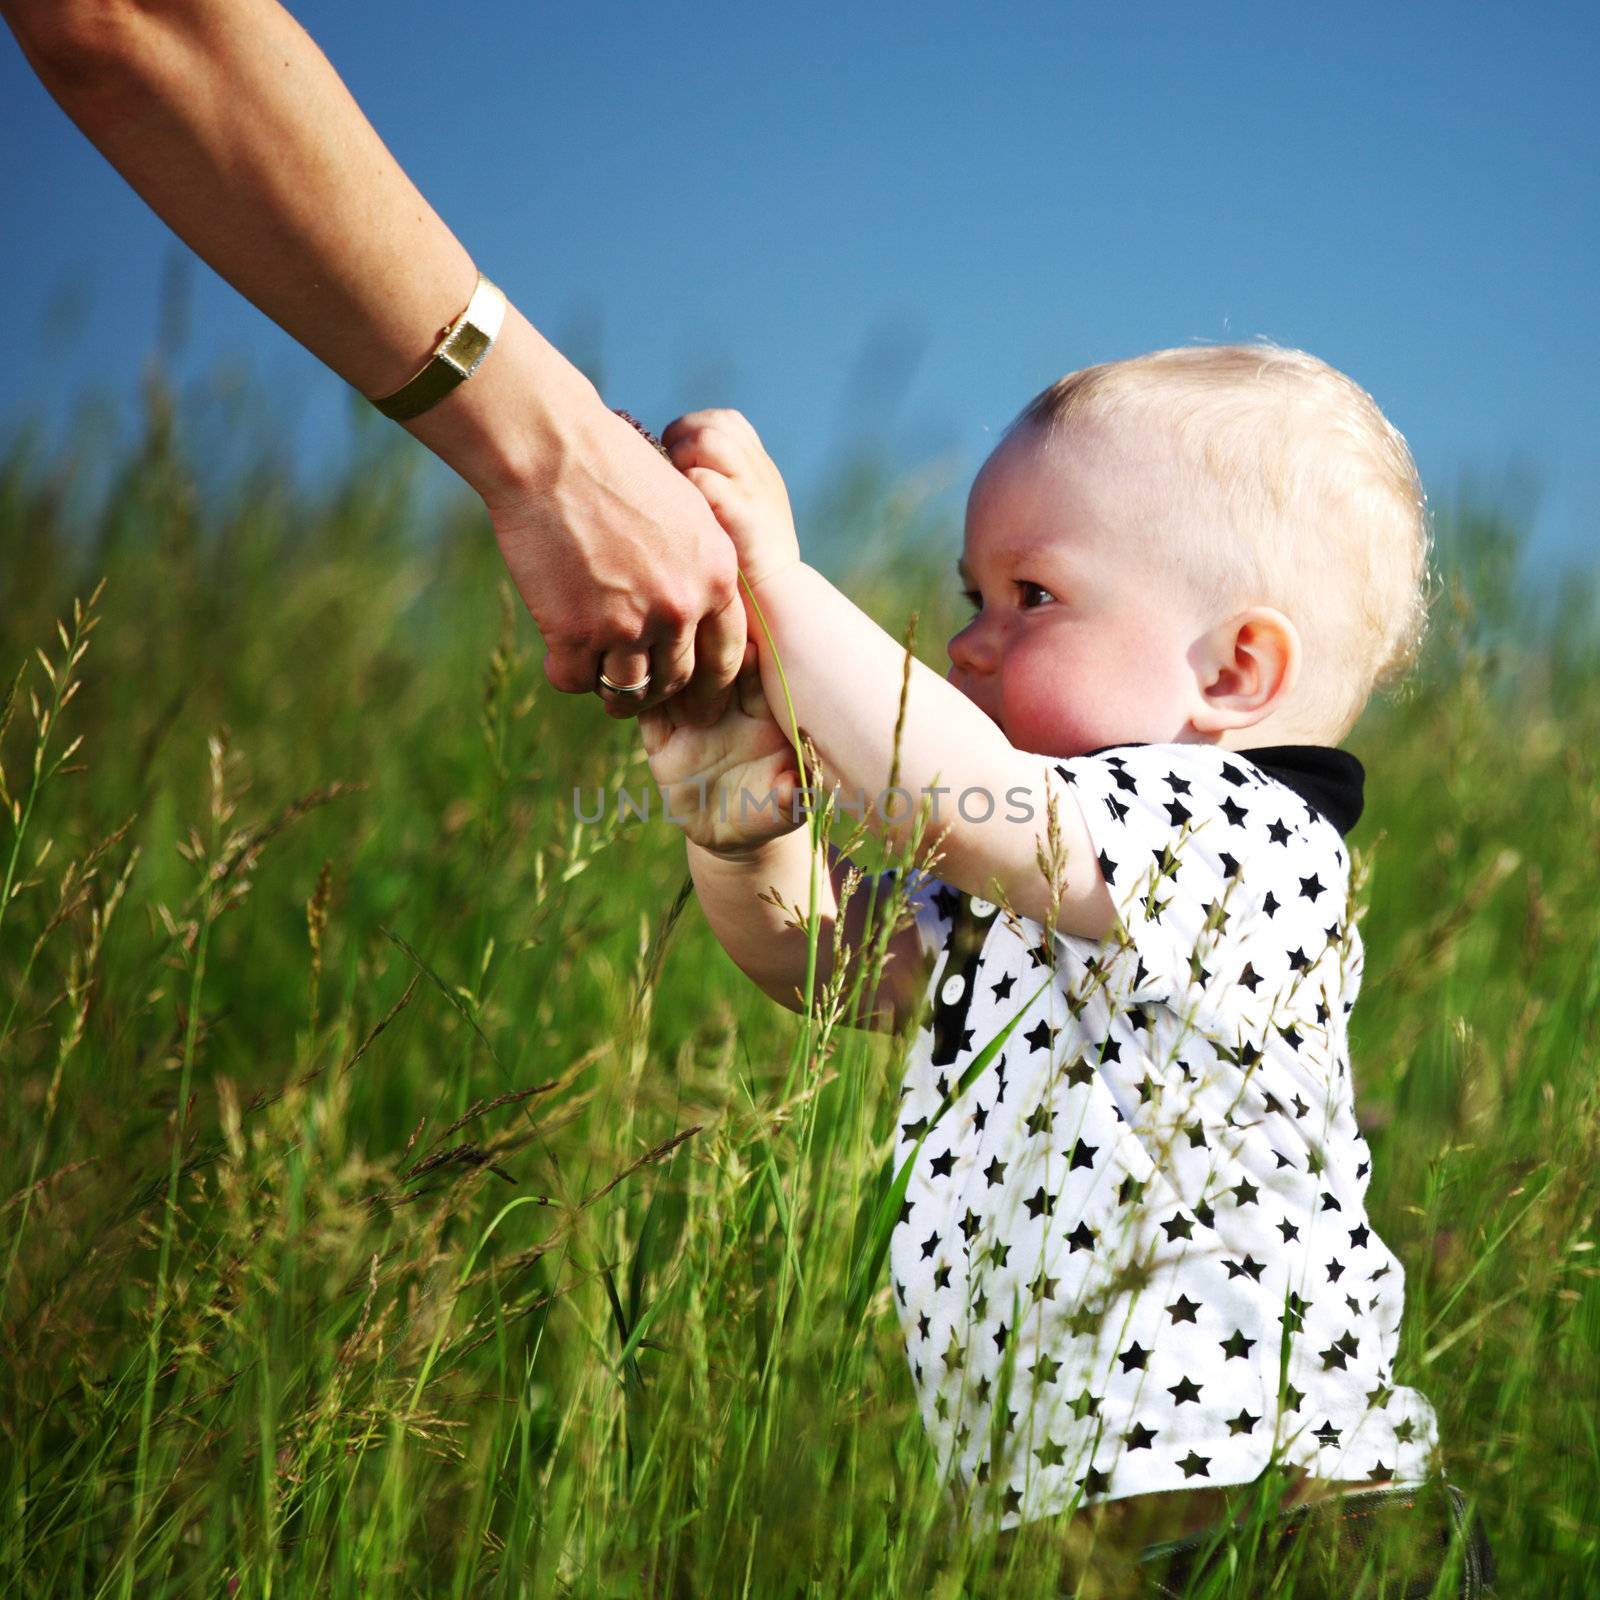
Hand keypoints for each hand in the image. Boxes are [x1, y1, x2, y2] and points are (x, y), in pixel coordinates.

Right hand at [481, 393, 750, 726]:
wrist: (553, 450)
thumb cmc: (615, 466)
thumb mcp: (686, 510)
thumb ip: (698, 564)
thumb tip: (693, 609)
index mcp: (716, 576)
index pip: (726, 653)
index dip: (711, 682)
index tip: (696, 697)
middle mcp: (680, 607)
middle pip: (676, 678)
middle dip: (658, 691)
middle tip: (638, 694)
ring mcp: (629, 624)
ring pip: (628, 689)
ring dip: (613, 692)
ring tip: (598, 679)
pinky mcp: (577, 634)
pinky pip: (577, 680)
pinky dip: (567, 674)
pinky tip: (559, 660)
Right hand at [637, 664, 806, 857]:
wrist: (733, 832)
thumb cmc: (770, 811)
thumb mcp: (786, 810)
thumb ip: (792, 797)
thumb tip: (793, 789)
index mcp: (762, 718)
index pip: (755, 683)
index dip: (752, 668)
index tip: (749, 651)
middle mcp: (726, 711)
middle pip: (713, 674)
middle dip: (706, 657)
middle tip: (700, 641)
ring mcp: (691, 723)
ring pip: (677, 688)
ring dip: (668, 672)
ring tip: (659, 657)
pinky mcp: (661, 744)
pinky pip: (648, 716)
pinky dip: (638, 700)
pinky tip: (631, 684)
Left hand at [660, 410, 801, 593]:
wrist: (778, 604)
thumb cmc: (744, 568)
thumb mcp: (737, 517)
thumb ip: (715, 489)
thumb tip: (668, 470)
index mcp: (759, 468)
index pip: (725, 421)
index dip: (694, 431)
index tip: (678, 461)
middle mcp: (759, 471)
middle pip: (713, 423)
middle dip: (682, 439)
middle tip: (669, 473)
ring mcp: (754, 489)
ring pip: (708, 439)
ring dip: (682, 458)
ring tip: (676, 490)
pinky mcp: (744, 514)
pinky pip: (703, 480)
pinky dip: (686, 490)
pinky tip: (681, 516)